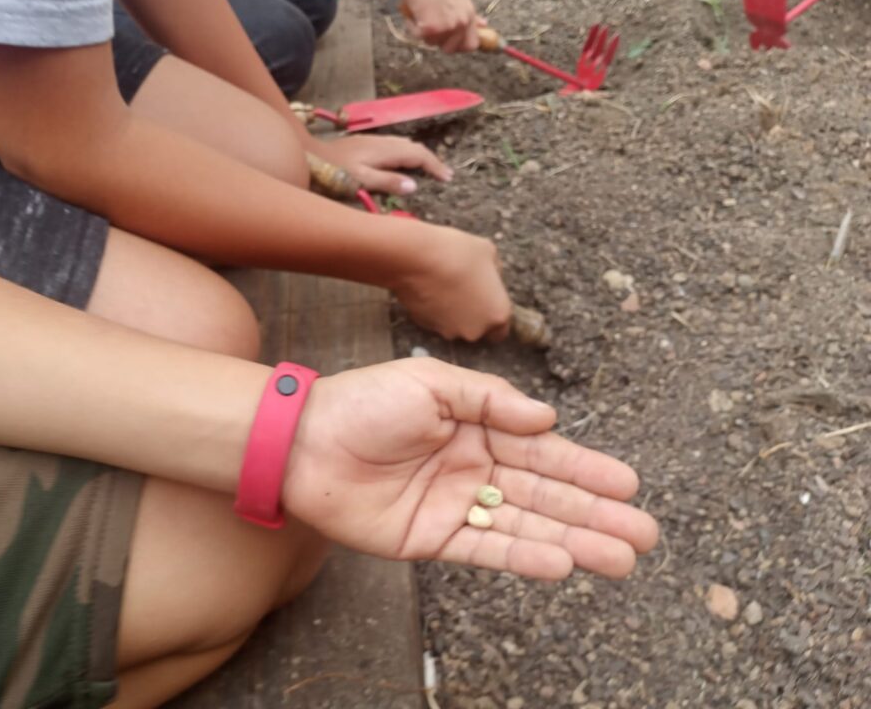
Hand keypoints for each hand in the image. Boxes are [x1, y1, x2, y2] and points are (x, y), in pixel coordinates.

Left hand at [287, 358, 659, 579]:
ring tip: (621, 559)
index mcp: (478, 429)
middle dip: (596, 514)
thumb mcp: (432, 384)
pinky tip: (562, 564)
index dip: (587, 469)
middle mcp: (475, 469)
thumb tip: (549, 420)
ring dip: (574, 543)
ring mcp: (456, 506)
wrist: (302, 441)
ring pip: (526, 528)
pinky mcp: (431, 538)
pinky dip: (523, 558)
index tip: (629, 484)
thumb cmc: (365, 402)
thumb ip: (491, 401)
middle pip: (546, 496)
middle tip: (645, 535)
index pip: (544, 453)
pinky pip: (485, 551)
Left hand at [311, 134, 452, 194]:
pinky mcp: (362, 145)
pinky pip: (393, 146)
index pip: (417, 155)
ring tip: (429, 170)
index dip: (435, 166)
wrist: (304, 155)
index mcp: (383, 150)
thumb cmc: (330, 171)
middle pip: (413, 147)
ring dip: (419, 156)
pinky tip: (402, 165)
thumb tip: (414, 185)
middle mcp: (380, 142)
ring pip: (403, 145)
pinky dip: (406, 155)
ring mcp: (371, 142)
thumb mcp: (360, 181)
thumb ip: (387, 183)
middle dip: (431, 159)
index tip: (448, 178)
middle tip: (445, 175)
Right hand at [392, 224, 511, 340]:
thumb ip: (495, 273)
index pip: (501, 330)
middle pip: (476, 329)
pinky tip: (430, 290)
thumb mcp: (489, 252)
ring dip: (452, 313)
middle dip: (472, 315)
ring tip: (445, 288)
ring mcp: (447, 331)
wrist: (417, 258)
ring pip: (454, 326)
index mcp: (497, 315)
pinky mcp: (425, 326)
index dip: (493, 315)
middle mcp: (474, 330)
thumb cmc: (458, 253)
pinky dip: (434, 310)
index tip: (486, 301)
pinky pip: (434, 321)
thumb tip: (489, 279)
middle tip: (464, 290)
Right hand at [401, 0, 480, 52]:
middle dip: (439, 43)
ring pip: (432, 43)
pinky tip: (415, 13)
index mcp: (469, 16)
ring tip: (423, 14)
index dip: (460, 47)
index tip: (451, 43)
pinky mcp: (431, 29)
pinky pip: (419, 37)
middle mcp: (461, 23)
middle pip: (450, 49)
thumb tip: (483, 25)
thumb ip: (471, 16)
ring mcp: (447, 27)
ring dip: (424, 33)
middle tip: (431, 28)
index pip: (472, 44)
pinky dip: (413, 27)